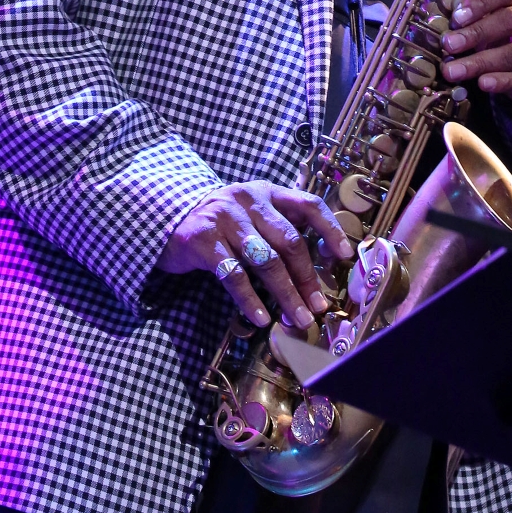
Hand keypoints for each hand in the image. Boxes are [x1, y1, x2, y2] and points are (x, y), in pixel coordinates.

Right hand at [159, 182, 354, 331]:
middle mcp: (248, 200)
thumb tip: (313, 273)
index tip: (345, 256)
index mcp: (266, 193)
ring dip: (286, 294)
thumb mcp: (249, 214)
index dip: (330, 229)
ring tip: (297, 319)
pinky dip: (250, 300)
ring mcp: (225, 219)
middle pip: (289, 241)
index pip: (307, 204)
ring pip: (266, 260)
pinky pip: (233, 274)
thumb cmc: (218, 222)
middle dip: (307, 278)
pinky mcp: (204, 240)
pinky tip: (261, 318)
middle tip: (317, 307)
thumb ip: (276, 231)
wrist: (165, 215)